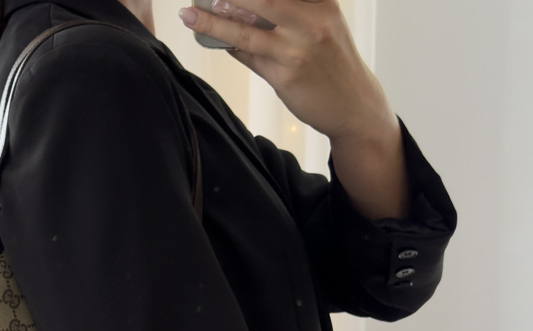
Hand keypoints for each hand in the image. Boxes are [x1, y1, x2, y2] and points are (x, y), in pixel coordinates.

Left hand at [178, 0, 395, 142]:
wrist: (354, 106)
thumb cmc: (333, 64)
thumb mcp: (322, 26)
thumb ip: (289, 14)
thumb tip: (242, 8)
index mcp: (321, 2)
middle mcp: (311, 20)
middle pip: (260, 0)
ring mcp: (298, 49)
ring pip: (247, 30)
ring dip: (215, 21)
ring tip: (190, 14)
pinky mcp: (286, 76)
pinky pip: (249, 57)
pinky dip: (230, 46)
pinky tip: (214, 39)